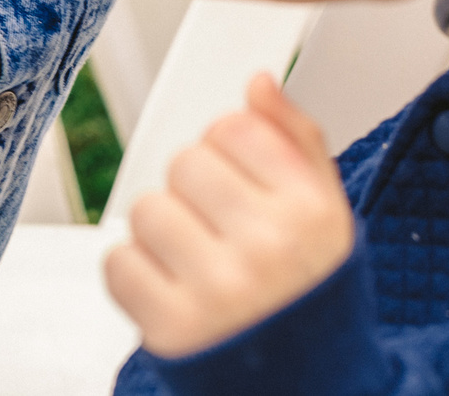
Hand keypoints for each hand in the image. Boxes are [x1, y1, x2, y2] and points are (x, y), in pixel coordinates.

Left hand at [105, 74, 356, 357]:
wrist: (308, 389)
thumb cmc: (310, 295)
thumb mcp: (329, 214)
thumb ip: (297, 140)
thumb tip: (259, 82)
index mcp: (312, 210)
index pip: (233, 127)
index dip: (228, 152)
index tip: (240, 185)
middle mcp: (269, 246)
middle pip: (186, 162)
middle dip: (195, 192)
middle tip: (219, 232)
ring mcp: (219, 289)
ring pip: (148, 209)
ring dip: (162, 234)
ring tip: (197, 264)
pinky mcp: (172, 329)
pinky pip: (119, 263)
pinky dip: (137, 276)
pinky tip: (173, 291)